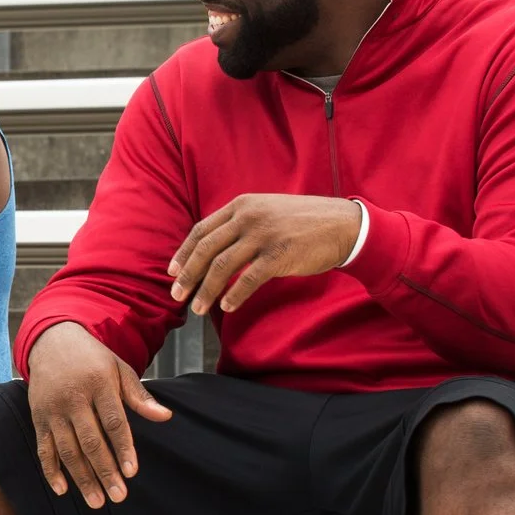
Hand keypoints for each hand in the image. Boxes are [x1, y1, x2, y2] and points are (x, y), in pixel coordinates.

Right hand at [26, 320, 172, 508]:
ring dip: (82, 478)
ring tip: (96, 502)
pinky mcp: (38, 417)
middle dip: (105, 471)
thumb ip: (139, 396)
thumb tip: (165, 417)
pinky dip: (51, 470)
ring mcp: (53, 409)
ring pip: (67, 450)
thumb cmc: (92, 358)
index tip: (131, 472)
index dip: (123, 447)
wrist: (52, 341)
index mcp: (98, 384)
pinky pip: (44, 448)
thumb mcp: (119, 369)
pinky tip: (62, 490)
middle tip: (118, 496)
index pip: (113, 421)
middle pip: (90, 441)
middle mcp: (73, 398)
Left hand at [169, 194, 361, 316]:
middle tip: (176, 295)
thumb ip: (240, 223)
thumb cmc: (302, 222)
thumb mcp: (266, 210)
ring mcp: (263, 235)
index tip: (173, 271)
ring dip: (206, 291)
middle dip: (187, 275)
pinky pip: (248, 280)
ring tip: (197, 308)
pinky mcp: (279, 255)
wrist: (342, 225)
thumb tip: (212, 246)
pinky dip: (234, 296)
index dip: (184, 253)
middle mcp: (248, 217)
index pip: (201, 230)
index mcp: (241, 205)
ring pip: (222, 267)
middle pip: (206, 249)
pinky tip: (227, 307)